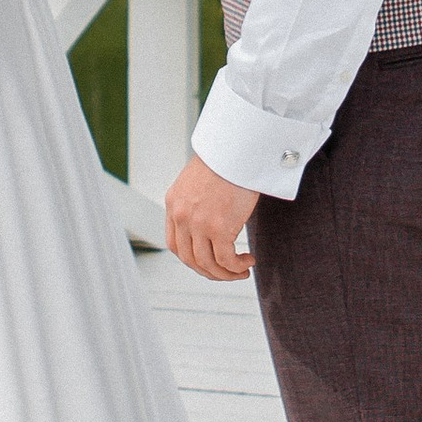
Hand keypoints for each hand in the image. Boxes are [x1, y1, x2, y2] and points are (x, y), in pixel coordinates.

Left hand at [164, 153, 254, 282]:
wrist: (238, 147)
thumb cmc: (226, 159)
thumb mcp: (199, 181)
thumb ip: (196, 202)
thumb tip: (209, 222)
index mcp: (174, 204)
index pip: (175, 245)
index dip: (192, 259)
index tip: (209, 262)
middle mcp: (182, 216)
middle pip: (190, 259)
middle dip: (210, 272)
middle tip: (228, 272)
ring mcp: (199, 224)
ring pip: (207, 264)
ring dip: (226, 273)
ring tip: (242, 270)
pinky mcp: (219, 228)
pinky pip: (226, 260)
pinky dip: (237, 267)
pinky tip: (248, 262)